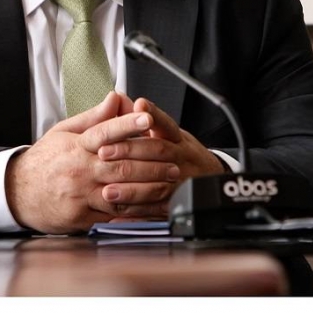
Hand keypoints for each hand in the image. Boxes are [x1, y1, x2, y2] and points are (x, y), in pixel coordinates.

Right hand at [4, 92, 180, 234]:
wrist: (18, 192)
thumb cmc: (45, 161)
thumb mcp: (64, 132)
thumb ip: (94, 117)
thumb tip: (116, 98)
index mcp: (76, 146)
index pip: (104, 131)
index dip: (127, 123)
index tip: (147, 116)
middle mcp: (80, 170)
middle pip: (120, 164)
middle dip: (150, 162)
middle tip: (173, 159)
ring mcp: (82, 195)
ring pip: (121, 192)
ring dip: (149, 187)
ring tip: (170, 182)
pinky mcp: (83, 216)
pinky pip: (115, 215)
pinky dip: (137, 212)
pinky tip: (154, 207)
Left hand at [97, 97, 224, 212]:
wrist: (209, 176)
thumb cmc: (179, 150)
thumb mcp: (166, 130)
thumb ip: (141, 117)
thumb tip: (118, 98)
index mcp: (177, 137)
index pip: (165, 123)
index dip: (151, 115)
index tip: (134, 109)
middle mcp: (182, 157)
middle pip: (159, 151)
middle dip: (130, 151)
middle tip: (103, 153)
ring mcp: (182, 181)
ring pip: (159, 184)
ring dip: (132, 189)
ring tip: (107, 191)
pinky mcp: (178, 203)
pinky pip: (158, 211)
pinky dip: (138, 214)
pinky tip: (119, 214)